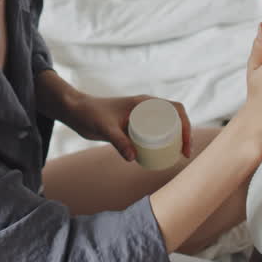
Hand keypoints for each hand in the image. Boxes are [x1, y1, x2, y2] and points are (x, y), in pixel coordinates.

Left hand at [63, 94, 192, 162]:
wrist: (75, 112)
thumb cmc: (90, 114)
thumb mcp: (105, 128)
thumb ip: (119, 142)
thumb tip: (133, 159)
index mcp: (144, 102)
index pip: (175, 109)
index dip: (186, 126)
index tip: (185, 145)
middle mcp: (145, 107)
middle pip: (174, 118)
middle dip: (184, 135)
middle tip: (183, 154)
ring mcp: (140, 116)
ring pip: (165, 126)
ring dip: (175, 138)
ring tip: (176, 156)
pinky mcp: (133, 125)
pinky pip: (154, 132)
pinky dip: (162, 141)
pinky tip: (161, 155)